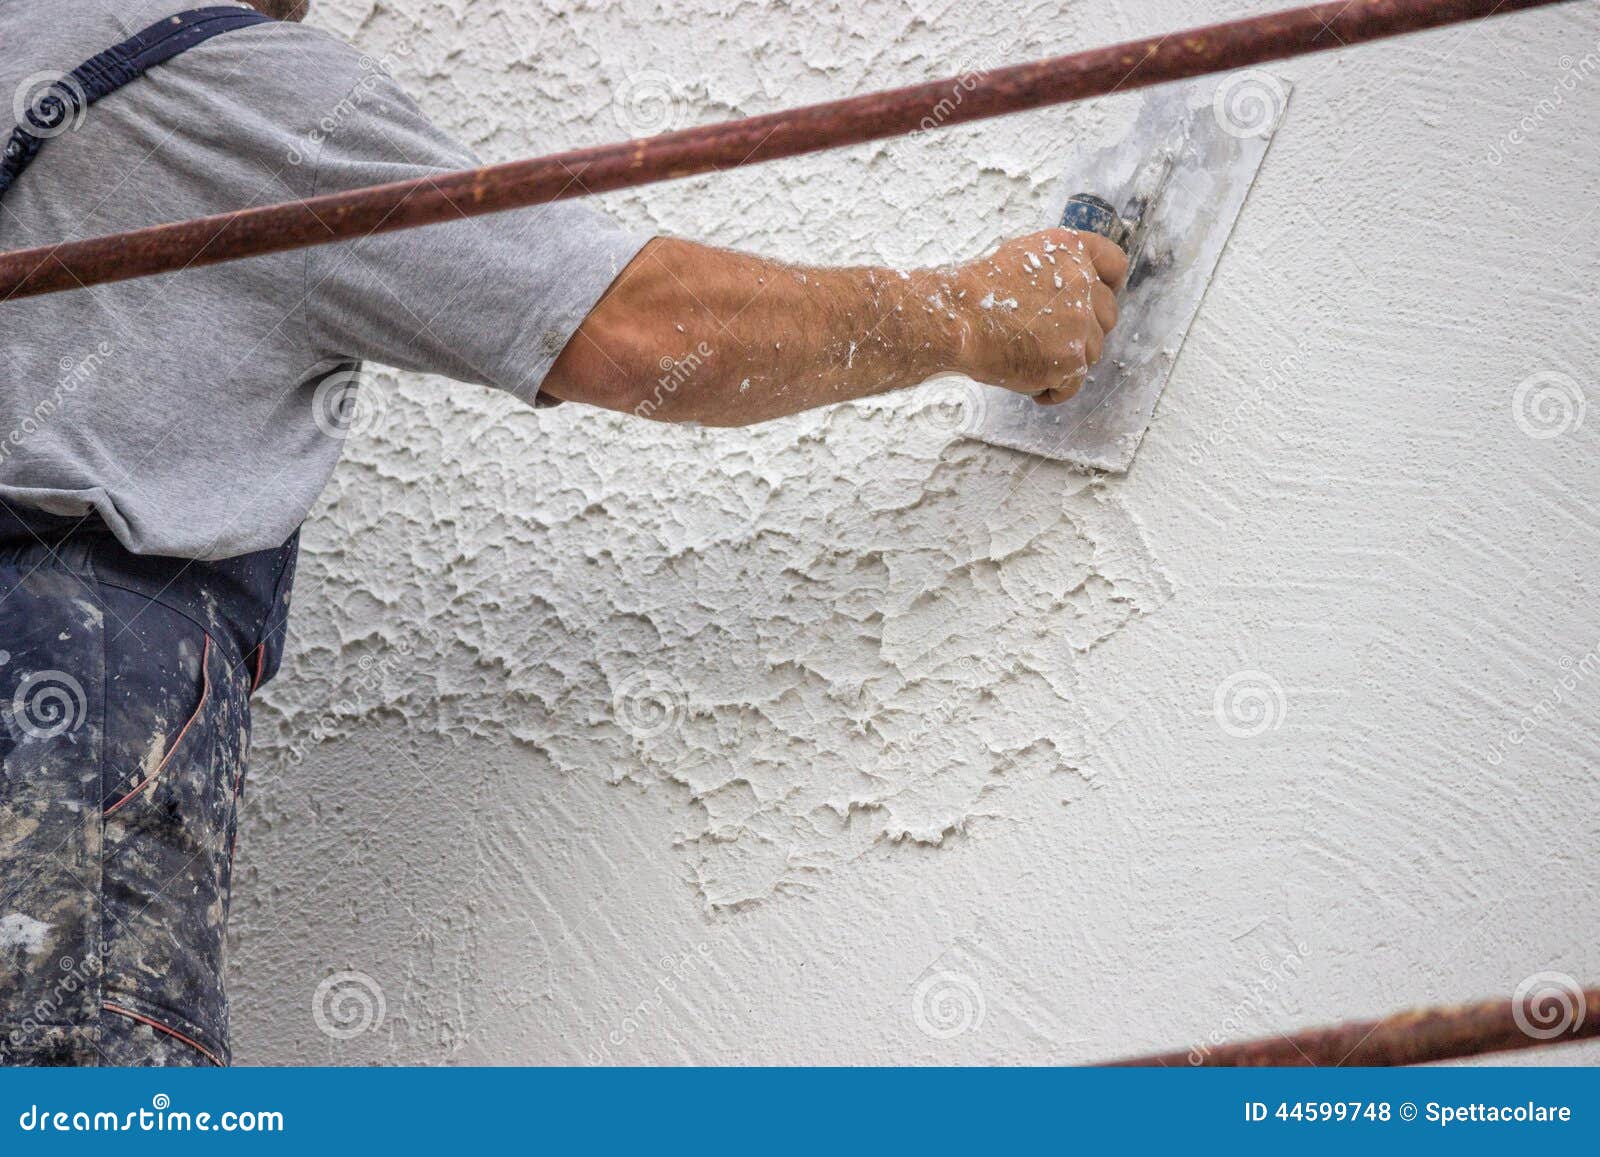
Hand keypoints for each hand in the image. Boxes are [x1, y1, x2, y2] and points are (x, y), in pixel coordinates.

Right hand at [951, 228, 1127, 404]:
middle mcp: (1082, 283)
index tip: (1100, 300)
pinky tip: (1027, 380)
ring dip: (1066, 361)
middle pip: (1107, 315)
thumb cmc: (973, 295)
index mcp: (1070, 251)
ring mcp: (1080, 323)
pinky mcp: (1071, 359)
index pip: (1114, 263)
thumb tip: (1066, 298)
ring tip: (1029, 359)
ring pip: (1092, 353)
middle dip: (1085, 331)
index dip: (1110, 286)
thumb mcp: (1019, 259)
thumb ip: (1053, 272)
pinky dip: (1052, 389)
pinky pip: (1073, 384)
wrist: (955, 321)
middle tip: (1051, 340)